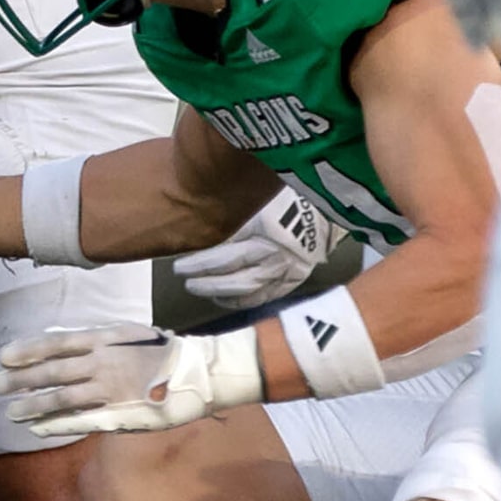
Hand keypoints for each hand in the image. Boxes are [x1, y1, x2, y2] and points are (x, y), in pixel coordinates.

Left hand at [0, 322, 263, 436]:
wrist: (201, 372)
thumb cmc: (161, 350)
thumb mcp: (125, 333)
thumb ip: (90, 337)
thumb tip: (52, 336)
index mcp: (103, 341)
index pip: (55, 344)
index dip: (26, 351)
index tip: (1, 358)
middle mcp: (102, 364)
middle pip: (52, 372)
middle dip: (18, 381)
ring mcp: (111, 391)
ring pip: (62, 398)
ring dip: (32, 406)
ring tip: (9, 412)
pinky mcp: (121, 415)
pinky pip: (82, 421)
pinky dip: (57, 425)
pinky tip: (37, 429)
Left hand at [172, 191, 340, 307]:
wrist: (321, 216)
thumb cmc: (283, 202)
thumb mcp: (255, 199)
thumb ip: (229, 211)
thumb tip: (191, 218)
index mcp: (266, 226)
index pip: (226, 245)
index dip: (201, 257)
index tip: (179, 260)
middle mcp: (276, 250)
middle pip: (233, 267)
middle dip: (204, 273)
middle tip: (181, 273)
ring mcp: (285, 269)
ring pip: (246, 286)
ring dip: (217, 290)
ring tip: (194, 286)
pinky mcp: (292, 281)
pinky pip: (262, 297)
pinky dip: (239, 301)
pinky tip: (220, 300)